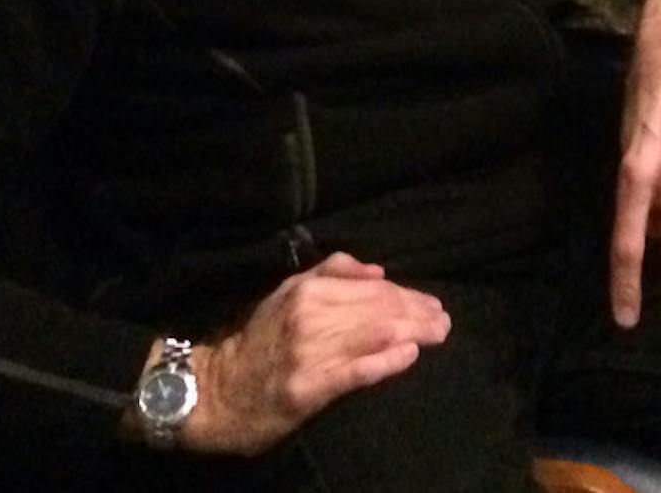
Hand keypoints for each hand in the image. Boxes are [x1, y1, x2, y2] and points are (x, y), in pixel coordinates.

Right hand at [178, 253, 449, 454]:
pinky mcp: (309, 388)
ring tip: (438, 334)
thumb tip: (378, 271)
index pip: (374, 289)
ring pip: (376, 336)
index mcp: (309, 291)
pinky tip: (409, 355)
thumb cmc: (258, 339)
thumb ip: (331, 272)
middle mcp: (312, 317)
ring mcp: (311, 353)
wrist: (216, 390)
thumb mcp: (287, 292)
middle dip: (419, 314)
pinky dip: (387, 361)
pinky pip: (358, 370)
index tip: (433, 304)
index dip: (409, 295)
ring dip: (415, 334)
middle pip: (381, 311)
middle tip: (444, 321)